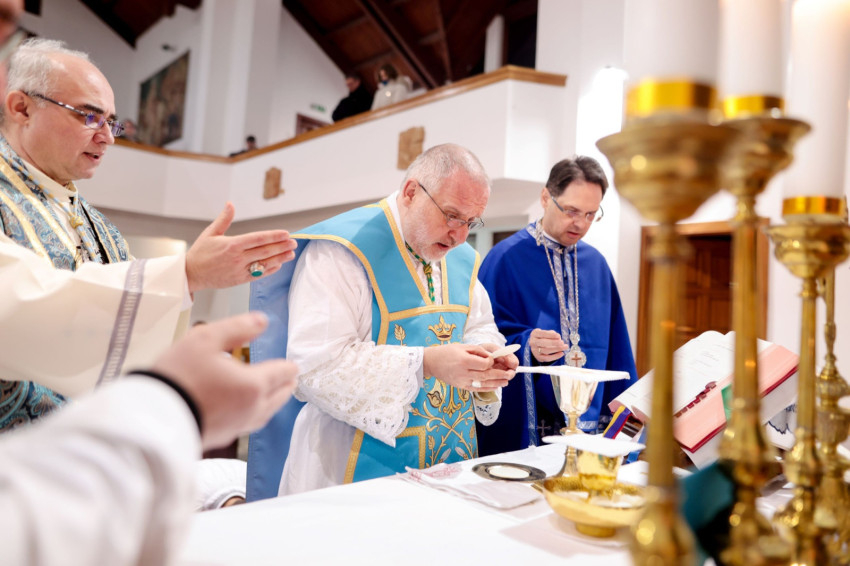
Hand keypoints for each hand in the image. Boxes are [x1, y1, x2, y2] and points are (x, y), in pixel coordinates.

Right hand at [151, 312, 298, 449]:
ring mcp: (237, 427)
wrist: (151, 418)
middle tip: (289, 378)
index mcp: (253, 385)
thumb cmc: (178, 374)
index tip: (294, 365)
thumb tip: (262, 321)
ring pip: (266, 414)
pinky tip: (245, 409)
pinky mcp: (222, 438)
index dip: (289, 366)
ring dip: (273, 401)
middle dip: (286, 385)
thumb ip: (237, 328)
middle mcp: (251, 409)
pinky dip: (255, 413)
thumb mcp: (205, 339)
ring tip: (273, 393)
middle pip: (279, 397)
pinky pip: (248, 424)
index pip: (282, 374)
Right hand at [185, 202, 297, 292]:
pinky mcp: (239, 280)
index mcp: (231, 245)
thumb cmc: (200, 253)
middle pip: (265, 251)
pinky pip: (258, 275)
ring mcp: (239, 270)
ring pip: (264, 264)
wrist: (191, 274)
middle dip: (281, 246)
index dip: (274, 236)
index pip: (258, 239)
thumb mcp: (210, 232)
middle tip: (294, 242)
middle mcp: (237, 258)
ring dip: (280, 258)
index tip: (285, 233)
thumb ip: (224, 218)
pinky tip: (279, 264)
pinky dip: (270, 270)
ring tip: (291, 253)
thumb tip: (230, 204)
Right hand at [423, 343, 515, 391]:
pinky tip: (496, 386)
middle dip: (500, 375)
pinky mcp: (461, 387)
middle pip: (486, 375)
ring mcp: (462, 381)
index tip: (492, 359)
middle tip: (511, 374)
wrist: (432, 363)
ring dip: (497, 383)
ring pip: (483, 384)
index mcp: (464, 360)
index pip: (484, 364)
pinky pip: (477, 389)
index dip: (491, 362)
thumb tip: (491, 357)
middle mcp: (464, 373)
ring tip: (506, 381)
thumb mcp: (463, 346)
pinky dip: (488, 388)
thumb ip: (478, 351)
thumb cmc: (447, 352)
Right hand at [529, 329, 566, 362]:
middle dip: (553, 343)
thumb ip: (552, 333)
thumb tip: (558, 338)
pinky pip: (547, 358)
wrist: (536, 345)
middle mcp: (533, 342)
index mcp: (534, 334)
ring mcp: (535, 351)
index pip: (542, 334)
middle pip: (543, 343)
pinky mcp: (538, 357)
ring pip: (546, 351)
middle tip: (562, 342)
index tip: (559, 336)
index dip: (551, 335)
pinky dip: (555, 356)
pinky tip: (561, 353)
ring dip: (556, 349)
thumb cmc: (543, 337)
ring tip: (564, 347)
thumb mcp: (545, 332)